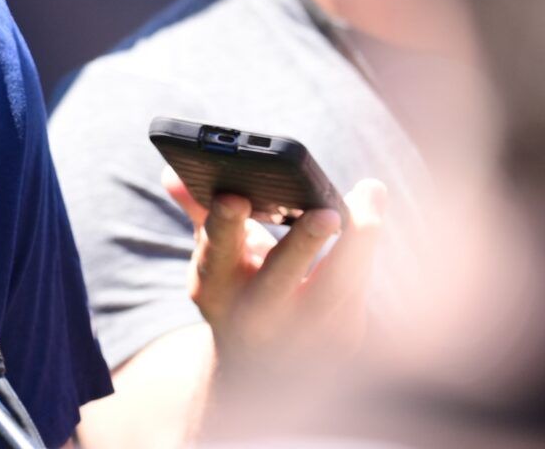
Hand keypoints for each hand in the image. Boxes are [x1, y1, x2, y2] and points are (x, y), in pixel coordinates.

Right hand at [164, 168, 387, 366]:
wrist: (263, 372)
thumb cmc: (239, 295)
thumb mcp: (215, 260)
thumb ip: (201, 212)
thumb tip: (173, 172)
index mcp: (217, 286)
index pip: (217, 250)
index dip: (223, 224)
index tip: (234, 197)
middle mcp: (257, 314)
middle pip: (283, 276)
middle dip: (303, 244)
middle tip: (328, 210)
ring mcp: (304, 333)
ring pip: (338, 284)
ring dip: (358, 238)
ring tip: (368, 193)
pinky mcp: (346, 338)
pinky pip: (361, 287)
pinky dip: (366, 251)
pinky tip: (371, 216)